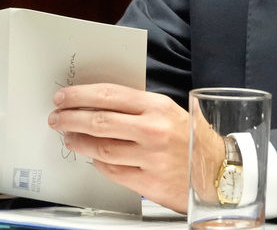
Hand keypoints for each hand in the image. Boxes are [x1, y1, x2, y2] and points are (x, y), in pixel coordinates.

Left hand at [49, 84, 218, 212]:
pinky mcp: (148, 182)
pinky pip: (112, 170)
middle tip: (57, 118)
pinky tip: (93, 157)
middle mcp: (152, 130)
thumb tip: (101, 102)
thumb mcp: (171, 111)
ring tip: (69, 138)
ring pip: (100, 148)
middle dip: (71, 118)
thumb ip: (139, 107)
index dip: (80, 95)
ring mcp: (149, 158)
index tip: (63, 97)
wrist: (219, 171)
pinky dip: (98, 162)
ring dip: (79, 142)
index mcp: (157, 107)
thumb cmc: (194, 139)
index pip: (109, 95)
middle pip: (99, 121)